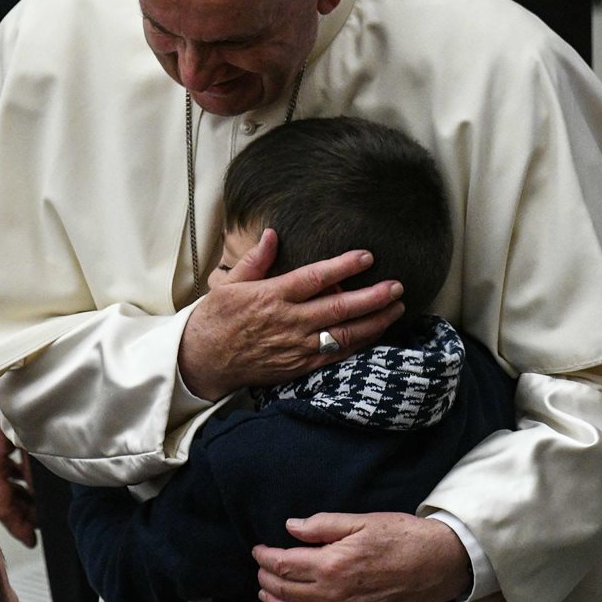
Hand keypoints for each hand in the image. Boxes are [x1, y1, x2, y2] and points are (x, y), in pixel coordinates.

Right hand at [0, 372, 37, 546]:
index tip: (31, 538)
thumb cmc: (12, 384)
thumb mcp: (32, 429)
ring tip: (35, 501)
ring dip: (14, 490)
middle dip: (18, 511)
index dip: (17, 524)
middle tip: (38, 524)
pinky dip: (7, 471)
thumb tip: (44, 488)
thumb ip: (38, 463)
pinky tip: (24, 472)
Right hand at [179, 229, 404, 399]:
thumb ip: (255, 260)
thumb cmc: (216, 319)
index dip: (343, 267)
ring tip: (396, 308)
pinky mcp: (300, 366)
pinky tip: (375, 332)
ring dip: (374, 322)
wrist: (204, 361)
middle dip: (373, 297)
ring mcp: (296, 347)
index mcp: (272, 297)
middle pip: (339, 308)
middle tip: (397, 286)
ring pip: (344, 335)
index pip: (314, 278)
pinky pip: (336, 356)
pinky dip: (359, 344)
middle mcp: (288, 322)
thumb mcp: (229, 284)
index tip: (366, 256)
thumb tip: (273, 234)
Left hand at [253, 513, 469, 601]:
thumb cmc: (399, 537)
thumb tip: (290, 527)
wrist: (435, 564)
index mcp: (331, 563)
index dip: (264, 558)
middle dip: (266, 580)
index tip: (258, 551)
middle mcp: (334, 595)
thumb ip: (321, 525)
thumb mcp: (358, 520)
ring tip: (267, 595)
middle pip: (285, 591)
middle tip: (261, 571)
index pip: (283, 565)